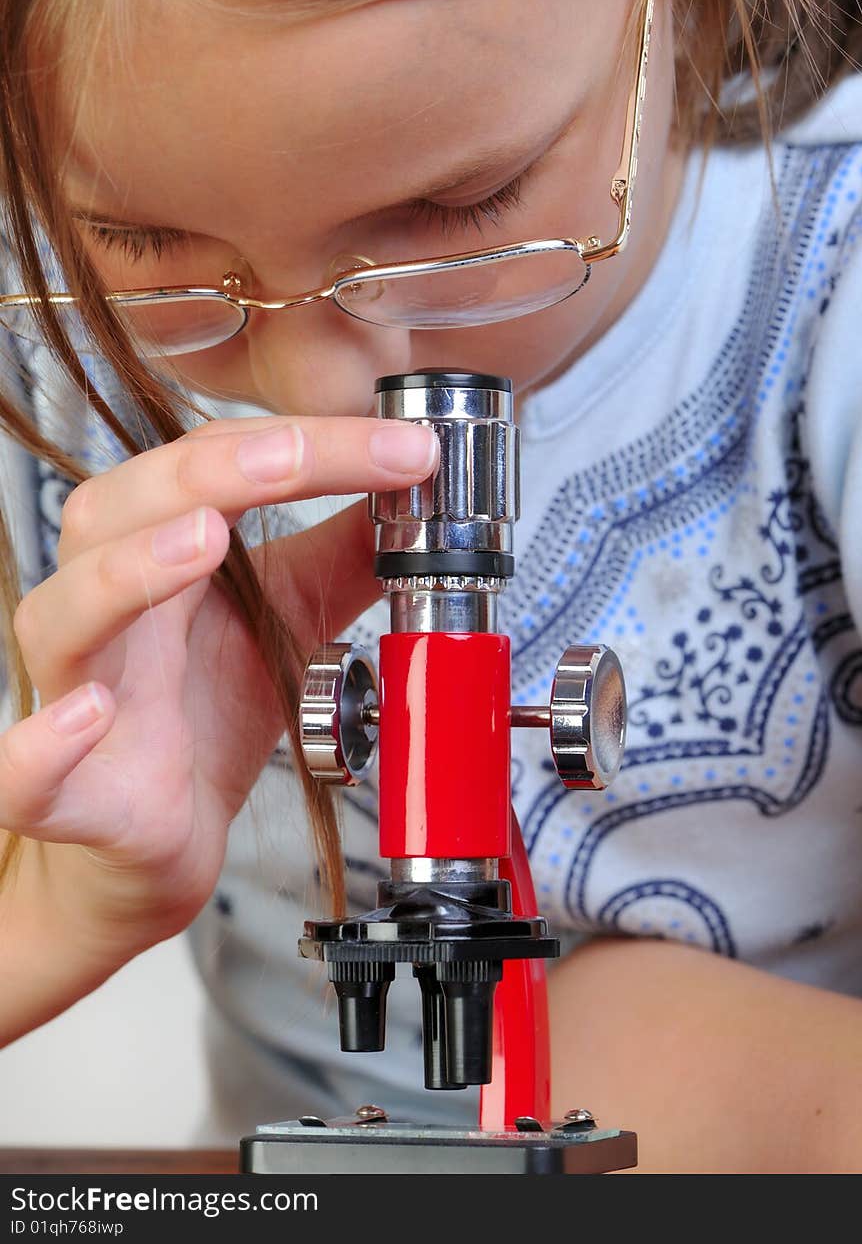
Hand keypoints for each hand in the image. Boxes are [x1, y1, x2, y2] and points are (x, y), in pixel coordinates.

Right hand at [1, 413, 438, 954]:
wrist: (157, 834)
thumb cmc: (203, 711)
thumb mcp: (291, 616)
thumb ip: (343, 555)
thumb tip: (407, 488)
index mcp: (157, 549)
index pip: (212, 463)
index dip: (304, 443)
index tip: (405, 447)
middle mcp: (104, 605)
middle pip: (121, 511)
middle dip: (211, 474)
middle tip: (296, 458)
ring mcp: (74, 694)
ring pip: (62, 615)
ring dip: (127, 572)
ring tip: (202, 541)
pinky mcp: (64, 792)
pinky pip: (22, 767)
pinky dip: (45, 742)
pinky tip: (90, 713)